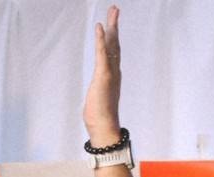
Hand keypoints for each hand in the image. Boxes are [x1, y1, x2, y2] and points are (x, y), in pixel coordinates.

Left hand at [82, 5, 122, 143]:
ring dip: (111, 26)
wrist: (104, 126)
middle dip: (115, 25)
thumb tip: (98, 92)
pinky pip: (102, 53)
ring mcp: (110, 72)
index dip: (113, 37)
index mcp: (112, 75)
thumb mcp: (98, 99)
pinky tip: (100, 27)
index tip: (112, 24)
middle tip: (115, 9)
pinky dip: (101, 39)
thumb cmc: (100, 117)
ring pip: (112, 44)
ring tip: (112, 11)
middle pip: (115, 43)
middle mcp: (114, 71)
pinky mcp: (103, 75)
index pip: (113, 51)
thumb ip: (100, 91)